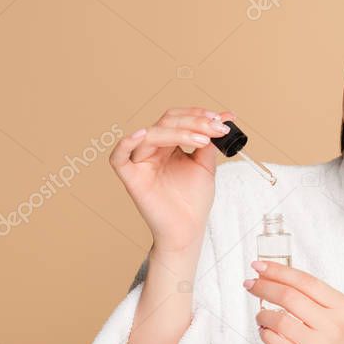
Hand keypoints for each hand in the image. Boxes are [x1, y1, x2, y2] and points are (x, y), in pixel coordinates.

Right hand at [108, 107, 233, 252]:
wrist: (188, 228)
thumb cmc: (194, 200)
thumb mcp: (206, 166)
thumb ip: (208, 143)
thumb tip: (221, 120)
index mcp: (169, 145)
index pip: (178, 119)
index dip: (199, 114)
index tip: (224, 118)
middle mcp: (153, 149)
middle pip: (167, 122)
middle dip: (195, 122)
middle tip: (218, 127)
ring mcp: (140, 162)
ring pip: (152, 134)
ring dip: (179, 132)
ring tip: (204, 140)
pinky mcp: (131, 177)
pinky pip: (119, 157)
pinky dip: (127, 143)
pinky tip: (143, 135)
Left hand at [243, 260, 343, 343]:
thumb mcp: (341, 315)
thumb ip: (315, 297)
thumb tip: (277, 277)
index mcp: (342, 307)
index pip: (305, 281)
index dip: (278, 271)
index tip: (259, 265)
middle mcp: (333, 325)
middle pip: (289, 297)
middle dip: (264, 287)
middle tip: (251, 284)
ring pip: (279, 320)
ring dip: (263, 314)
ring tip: (261, 315)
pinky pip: (276, 343)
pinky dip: (265, 333)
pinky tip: (266, 331)